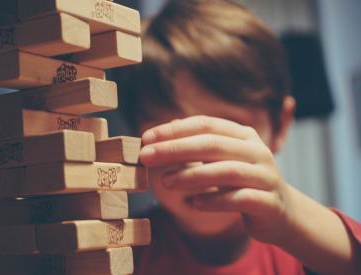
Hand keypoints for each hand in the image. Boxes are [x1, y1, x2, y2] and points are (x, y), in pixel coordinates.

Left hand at [139, 116, 292, 243]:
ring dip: (191, 175)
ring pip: (226, 171)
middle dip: (175, 149)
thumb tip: (163, 132)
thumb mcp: (220, 160)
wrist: (280, 214)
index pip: (205, 124)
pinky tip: (193, 203)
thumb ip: (197, 146)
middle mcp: (257, 151)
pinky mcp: (269, 202)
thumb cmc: (241, 184)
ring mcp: (266, 176)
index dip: (174, 130)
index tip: (145, 138)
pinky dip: (214, 200)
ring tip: (166, 182)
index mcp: (243, 135)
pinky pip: (239, 199)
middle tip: (146, 156)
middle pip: (212, 144)